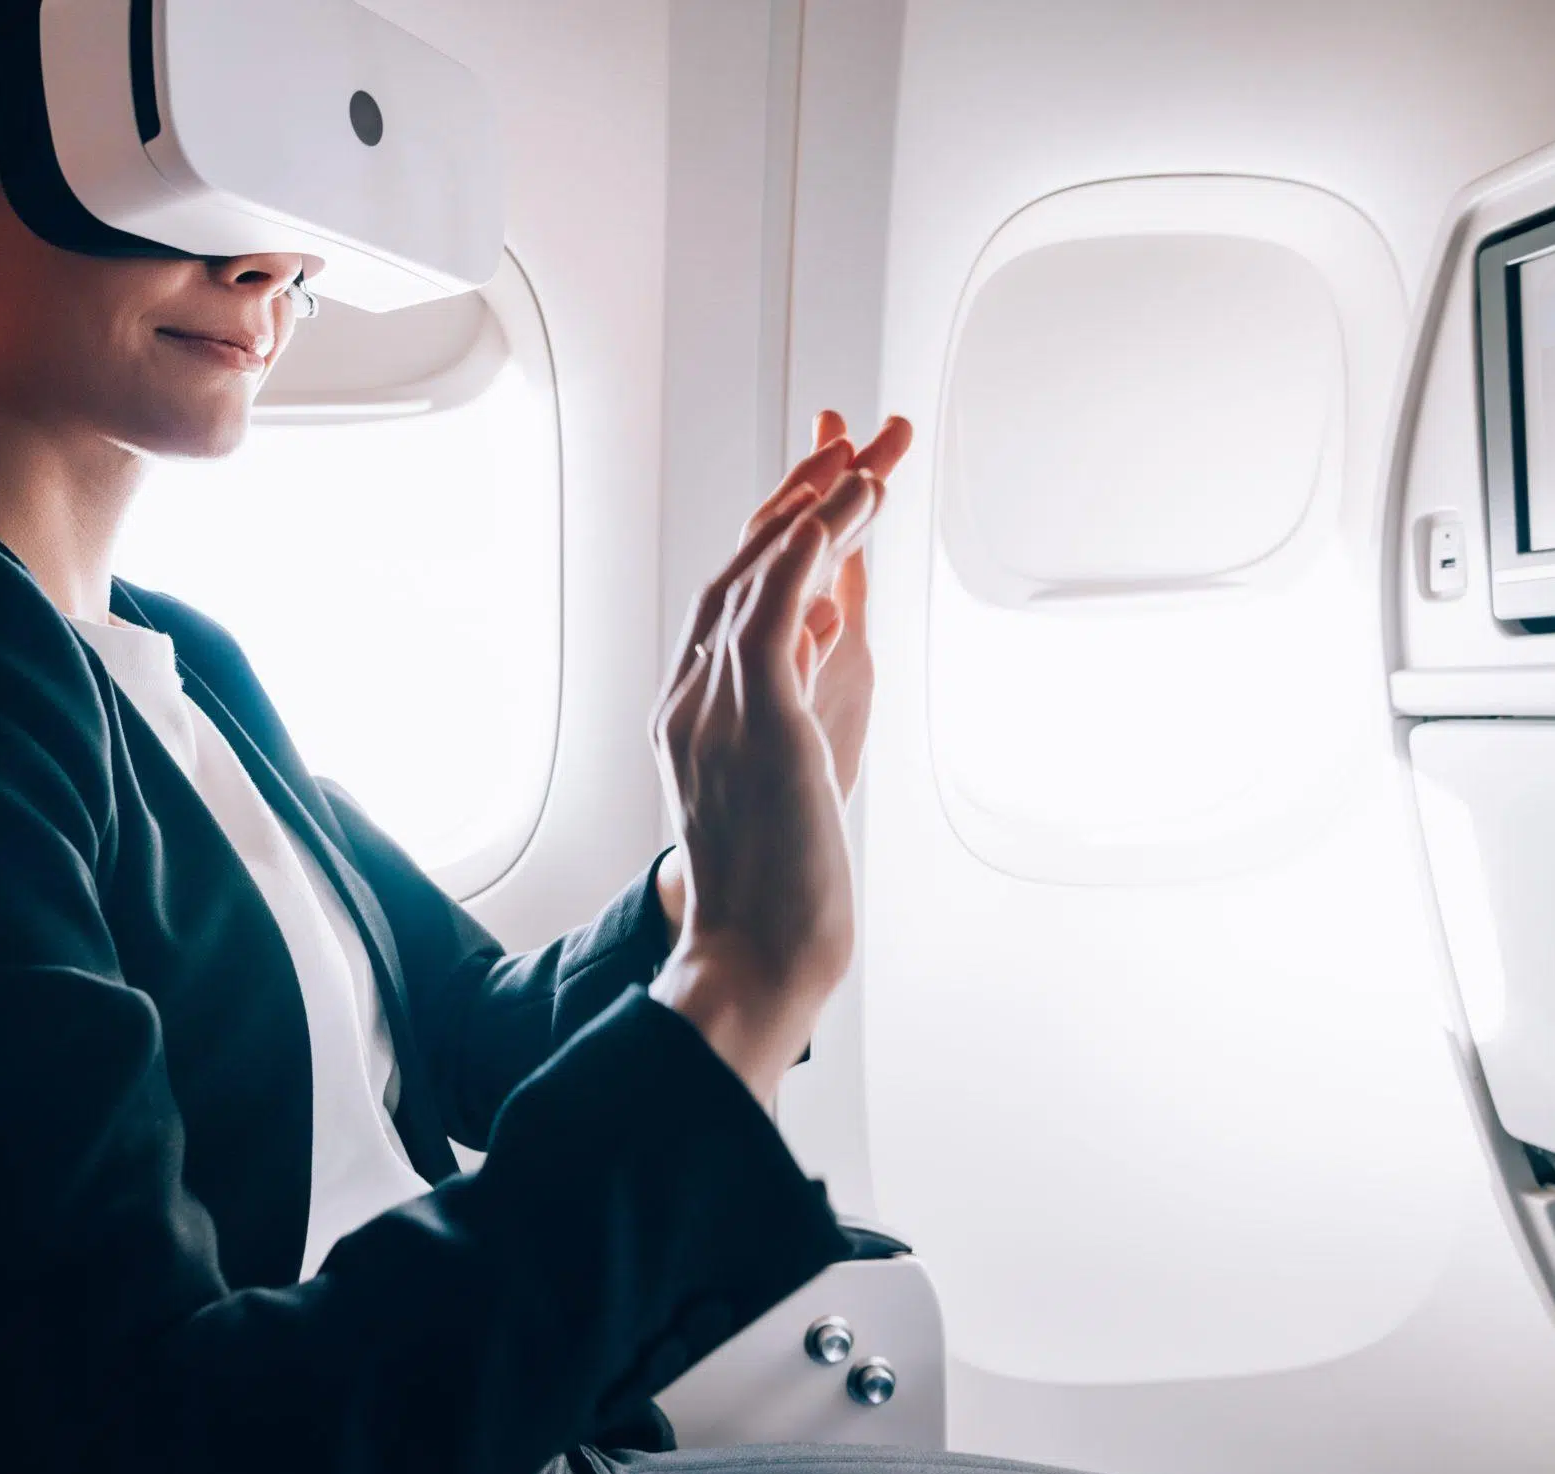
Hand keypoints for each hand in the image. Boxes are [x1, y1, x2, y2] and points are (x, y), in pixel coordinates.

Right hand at [651, 412, 911, 943]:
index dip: (779, 526)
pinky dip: (800, 554)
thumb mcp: (792, 771)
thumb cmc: (778, 886)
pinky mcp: (754, 726)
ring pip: (753, 577)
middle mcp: (691, 699)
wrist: (755, 956)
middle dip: (797, 494)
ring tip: (863, 458)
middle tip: (852, 436)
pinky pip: (766, 616)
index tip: (823, 475)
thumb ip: (798, 692)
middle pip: (738, 566)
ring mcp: (714, 710)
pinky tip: (836, 508)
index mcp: (694, 711)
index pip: (734, 592)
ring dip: (811, 508)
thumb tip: (826, 620)